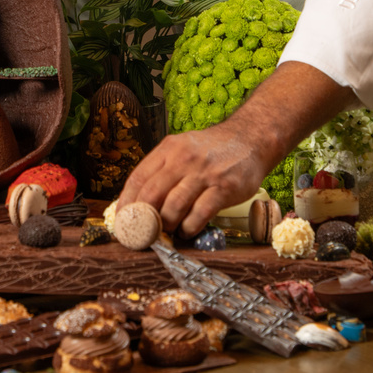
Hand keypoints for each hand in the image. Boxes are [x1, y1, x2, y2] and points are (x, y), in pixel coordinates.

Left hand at [118, 117, 267, 236]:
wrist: (250, 140)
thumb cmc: (212, 149)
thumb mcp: (183, 148)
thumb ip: (163, 169)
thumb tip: (138, 199)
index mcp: (169, 148)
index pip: (138, 177)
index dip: (126, 202)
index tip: (122, 219)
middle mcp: (184, 158)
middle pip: (152, 194)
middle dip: (143, 218)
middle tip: (142, 232)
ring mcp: (205, 173)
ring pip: (174, 206)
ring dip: (166, 225)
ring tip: (167, 231)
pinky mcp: (224, 188)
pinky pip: (200, 214)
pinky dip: (189, 227)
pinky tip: (187, 230)